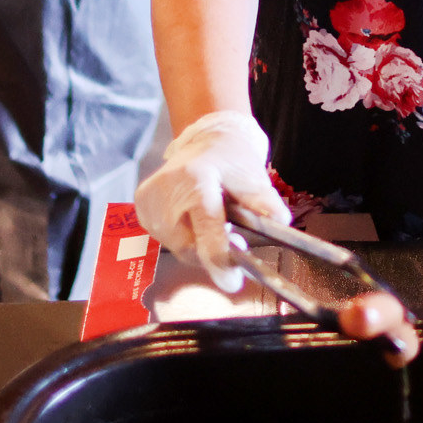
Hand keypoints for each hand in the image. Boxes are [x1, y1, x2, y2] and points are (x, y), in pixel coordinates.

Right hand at [134, 111, 283, 290]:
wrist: (204, 140)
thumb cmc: (230, 157)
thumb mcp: (252, 174)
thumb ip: (263, 200)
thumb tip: (280, 221)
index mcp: (194, 179)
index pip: (205, 228)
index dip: (219, 258)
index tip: (231, 281)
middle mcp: (165, 191)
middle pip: (189, 246)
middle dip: (212, 251)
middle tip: (233, 238)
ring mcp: (149, 200)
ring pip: (178, 247)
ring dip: (199, 245)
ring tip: (212, 221)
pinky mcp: (141, 208)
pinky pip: (167, 239)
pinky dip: (184, 237)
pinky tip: (193, 219)